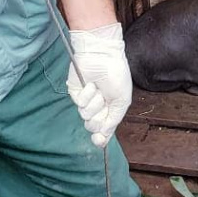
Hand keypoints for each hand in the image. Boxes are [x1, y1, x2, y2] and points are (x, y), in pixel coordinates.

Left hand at [66, 23, 132, 147]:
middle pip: (93, 126)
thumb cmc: (116, 74)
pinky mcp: (75, 93)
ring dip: (95, 103)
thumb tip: (104, 137)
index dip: (101, 137)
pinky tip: (91, 84)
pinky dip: (87, 94)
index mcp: (110, 109)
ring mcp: (85, 100)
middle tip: (104, 103)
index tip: (99, 140)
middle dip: (99, 117)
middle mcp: (97, 106)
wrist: (103, 56)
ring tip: (99, 89)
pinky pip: (80, 103)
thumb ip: (114, 120)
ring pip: (86, 116)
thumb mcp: (122, 101)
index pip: (103, 129)